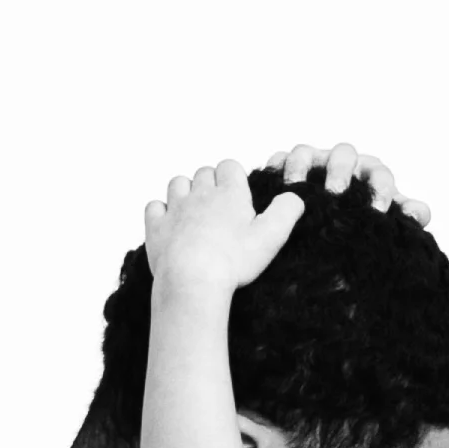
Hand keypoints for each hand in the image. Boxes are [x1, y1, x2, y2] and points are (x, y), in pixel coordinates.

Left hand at [143, 159, 304, 288]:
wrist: (193, 281)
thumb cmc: (234, 261)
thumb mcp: (272, 236)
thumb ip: (287, 211)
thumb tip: (294, 197)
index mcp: (229, 194)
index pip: (230, 166)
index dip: (234, 177)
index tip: (239, 195)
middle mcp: (200, 194)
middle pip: (204, 173)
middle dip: (211, 184)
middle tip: (220, 209)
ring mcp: (175, 209)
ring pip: (178, 184)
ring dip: (186, 192)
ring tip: (196, 212)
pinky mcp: (157, 227)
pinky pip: (154, 207)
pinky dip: (161, 211)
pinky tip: (170, 223)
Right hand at [265, 141, 431, 227]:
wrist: (325, 230)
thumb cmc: (360, 220)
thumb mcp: (384, 220)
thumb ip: (405, 216)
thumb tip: (420, 213)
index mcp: (369, 175)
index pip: (379, 174)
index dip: (380, 189)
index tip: (377, 212)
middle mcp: (341, 165)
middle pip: (344, 155)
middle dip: (340, 172)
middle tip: (336, 194)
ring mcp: (312, 164)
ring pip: (307, 153)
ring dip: (304, 168)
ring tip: (299, 190)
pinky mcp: (285, 169)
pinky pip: (280, 160)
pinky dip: (279, 169)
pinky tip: (279, 187)